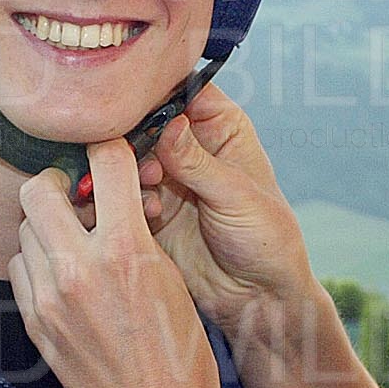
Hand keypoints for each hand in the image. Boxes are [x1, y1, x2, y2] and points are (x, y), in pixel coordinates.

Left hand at [13, 139, 232, 387]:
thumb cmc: (182, 357)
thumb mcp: (172, 280)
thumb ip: (138, 231)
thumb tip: (117, 197)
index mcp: (126, 250)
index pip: (104, 163)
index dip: (108, 148)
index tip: (109, 152)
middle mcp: (79, 269)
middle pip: (41, 189)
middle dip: (61, 184)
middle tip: (80, 196)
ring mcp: (49, 299)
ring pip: (25, 230)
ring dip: (47, 225)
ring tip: (75, 240)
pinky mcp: (35, 325)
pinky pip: (19, 269)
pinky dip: (37, 262)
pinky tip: (63, 275)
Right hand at [142, 85, 313, 334]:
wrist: (257, 297)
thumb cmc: (267, 240)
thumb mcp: (236, 196)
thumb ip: (198, 162)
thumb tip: (168, 126)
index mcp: (221, 127)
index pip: (182, 90)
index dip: (155, 91)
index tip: (130, 101)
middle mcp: (190, 146)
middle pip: (145, 121)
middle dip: (132, 136)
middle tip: (135, 158)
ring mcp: (167, 178)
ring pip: (128, 157)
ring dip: (125, 170)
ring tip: (146, 191)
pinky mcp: (149, 209)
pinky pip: (121, 193)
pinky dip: (120, 199)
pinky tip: (139, 213)